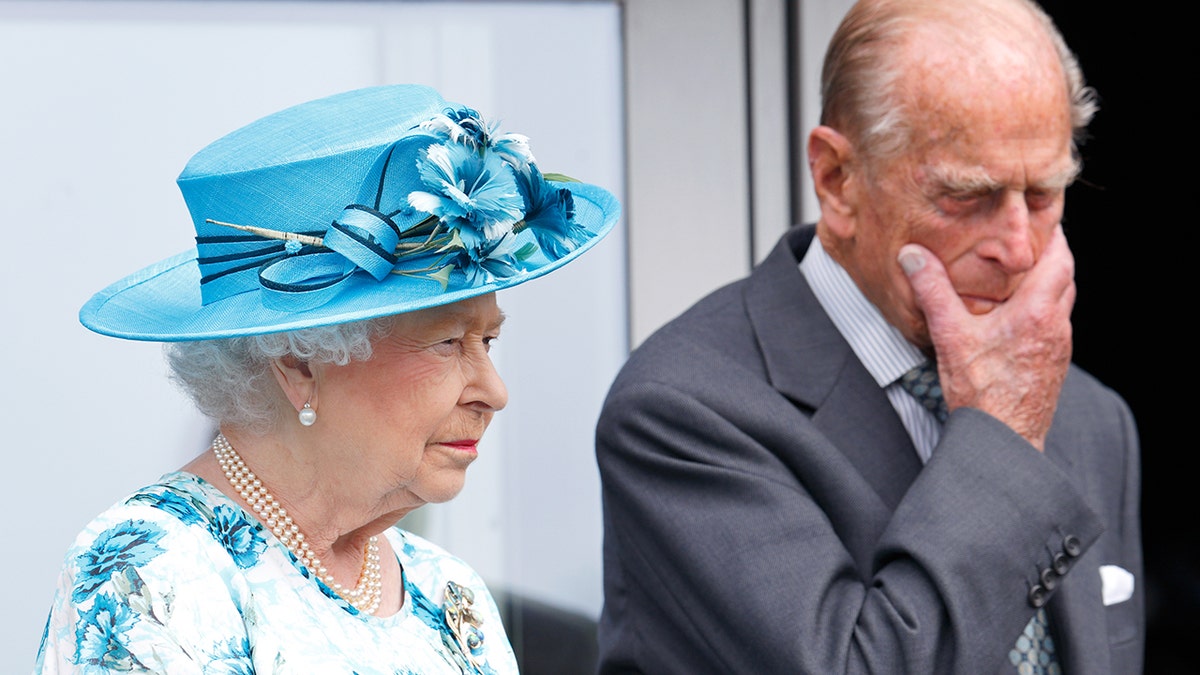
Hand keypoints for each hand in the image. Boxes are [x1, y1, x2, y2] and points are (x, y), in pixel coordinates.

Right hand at [897, 226, 1074, 450]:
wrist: (1005, 440)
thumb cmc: (982, 392)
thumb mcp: (950, 335)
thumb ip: (933, 291)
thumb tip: (913, 256)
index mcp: (1037, 311)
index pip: (1060, 257)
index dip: (1052, 233)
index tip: (1039, 217)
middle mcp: (1056, 326)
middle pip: (1065, 277)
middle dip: (1050, 255)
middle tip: (1026, 240)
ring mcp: (1058, 347)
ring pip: (1061, 302)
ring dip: (1046, 284)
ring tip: (1018, 274)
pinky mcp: (1053, 365)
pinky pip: (1053, 325)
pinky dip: (1040, 310)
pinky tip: (1015, 316)